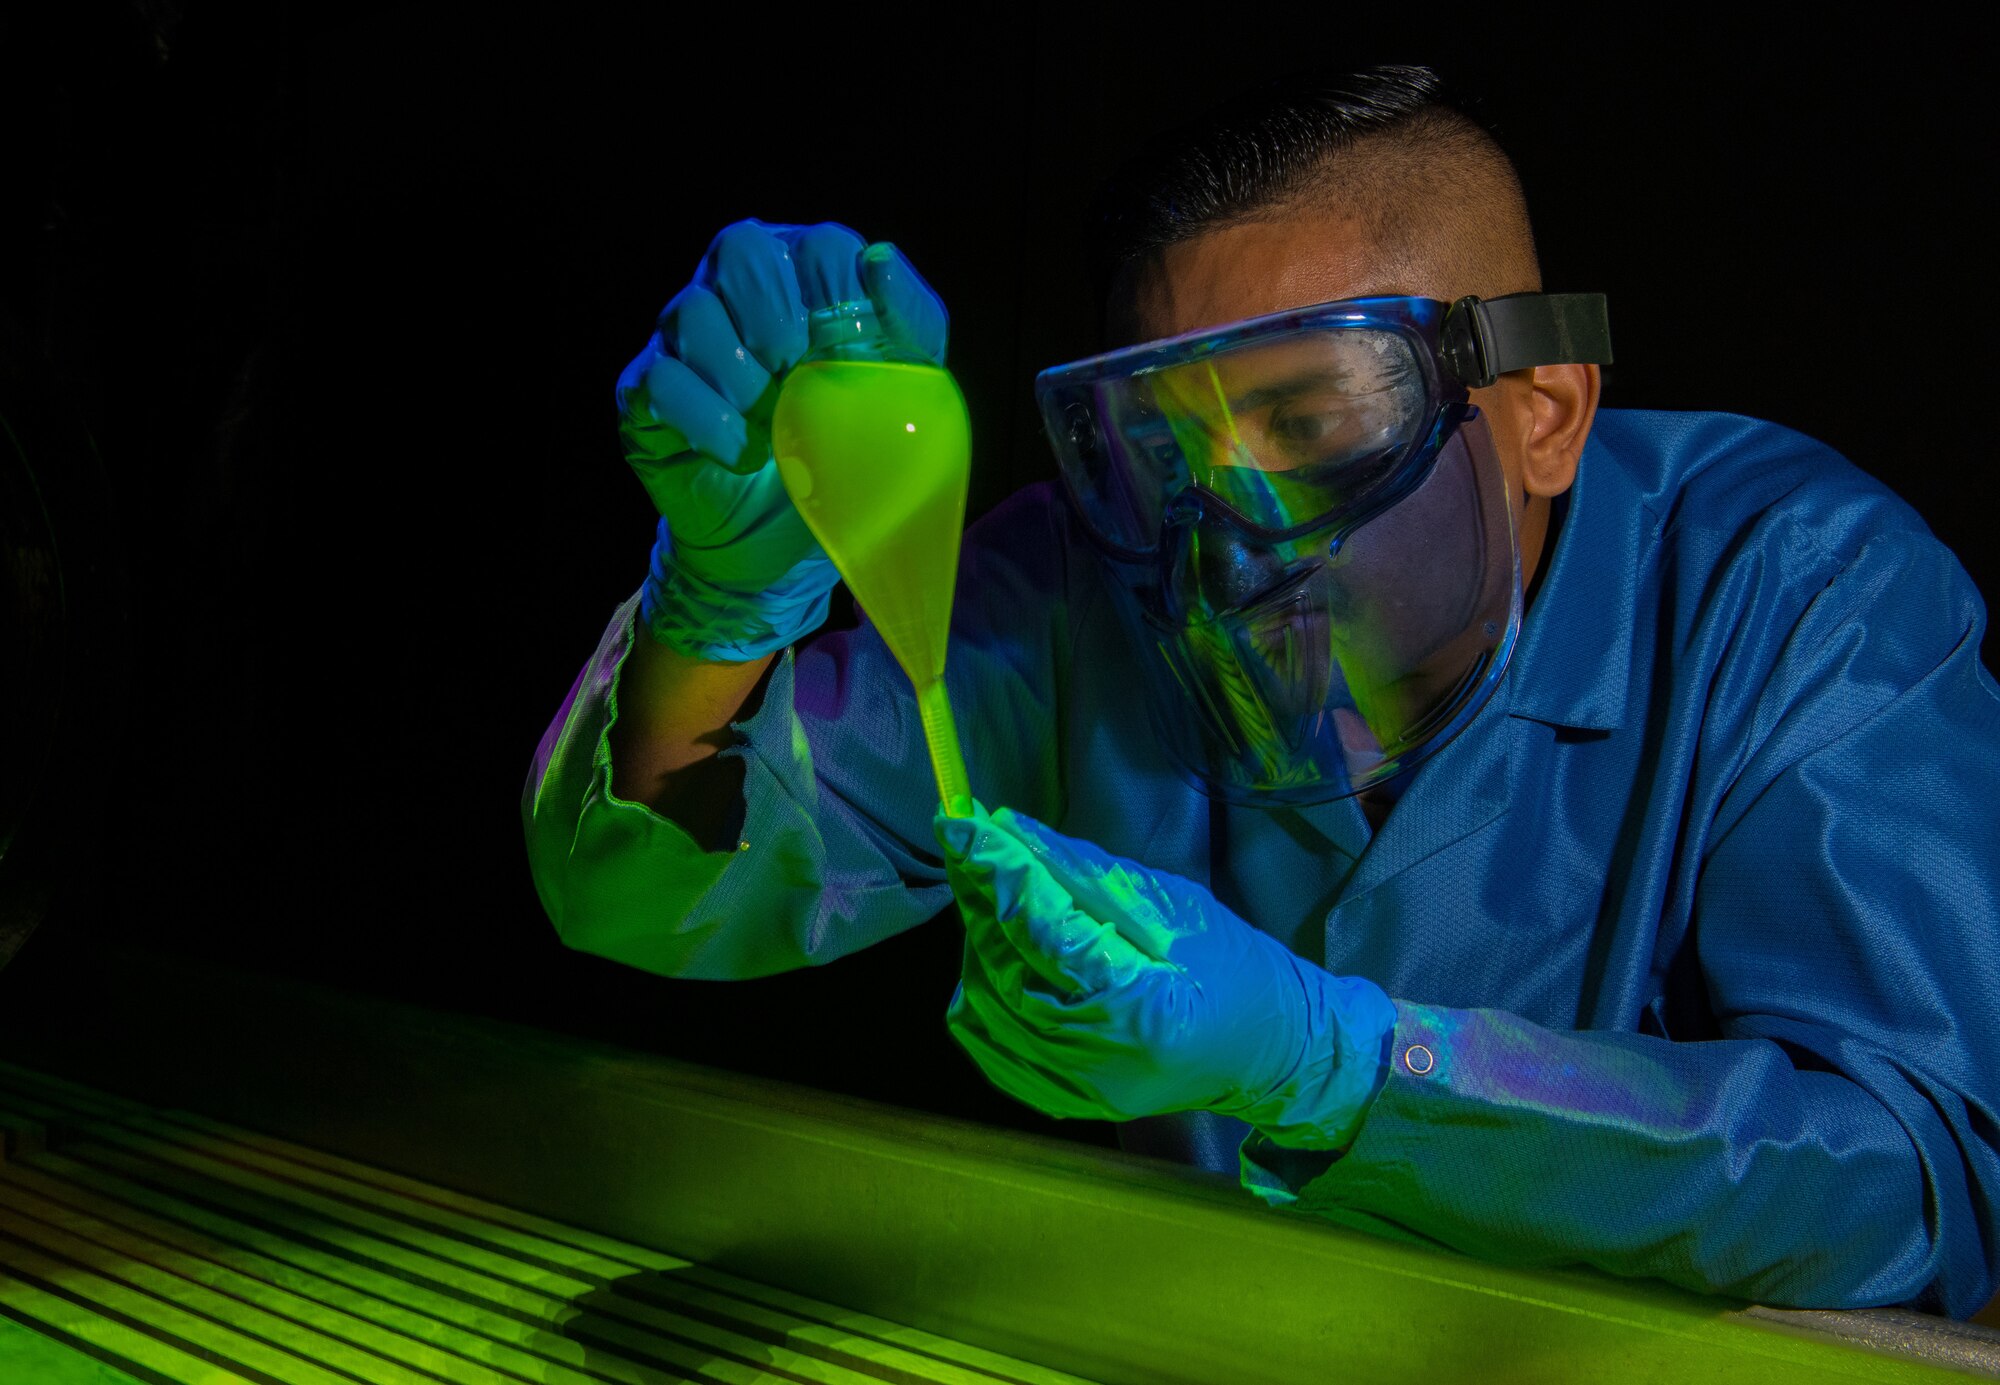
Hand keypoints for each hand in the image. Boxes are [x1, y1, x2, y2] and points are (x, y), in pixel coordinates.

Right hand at [617, 220, 947, 660]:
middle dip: (779, 315)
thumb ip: (909, 322)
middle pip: (742, 249)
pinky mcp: (646, 390)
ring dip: (741, 372)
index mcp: (805, 276)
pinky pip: (661, 380)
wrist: (788, 539)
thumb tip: (882, 260)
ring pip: (693, 311)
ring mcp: (683, 337)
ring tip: (768, 420)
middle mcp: (737, 289)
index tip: (852, 356)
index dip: (840, 295)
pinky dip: (706, 418)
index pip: (819, 245)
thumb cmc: (848, 449)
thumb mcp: (901, 390)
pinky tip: (738, 451)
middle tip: (799, 373)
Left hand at [935, 801, 1396, 1146]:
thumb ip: (1086, 874)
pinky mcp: (1067, 1100)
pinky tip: (993, 954)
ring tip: (988, 894)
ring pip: (987, 1010)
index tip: (961, 821)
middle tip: (965, 843)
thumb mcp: (1175, 907)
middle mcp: (1101, 1062)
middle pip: (1005, 971)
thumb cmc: (1239, 969)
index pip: (1047, 932)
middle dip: (979, 899)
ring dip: (977, 943)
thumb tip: (1012, 830)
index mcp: (1143, 1011)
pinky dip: (979, 994)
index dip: (998, 872)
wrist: (1275, 1054)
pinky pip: (991, 1048)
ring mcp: (1080, 1090)